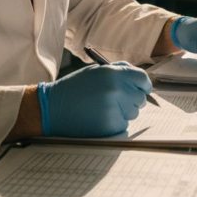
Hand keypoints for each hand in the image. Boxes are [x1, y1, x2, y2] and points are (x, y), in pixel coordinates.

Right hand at [37, 62, 151, 137]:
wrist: (52, 108)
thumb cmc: (74, 88)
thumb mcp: (96, 71)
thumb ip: (119, 71)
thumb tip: (140, 78)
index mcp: (114, 74)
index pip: (143, 79)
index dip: (144, 85)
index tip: (142, 89)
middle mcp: (117, 90)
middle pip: (141, 98)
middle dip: (132, 99)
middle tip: (115, 100)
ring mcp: (114, 109)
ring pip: (133, 113)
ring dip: (123, 111)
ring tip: (102, 108)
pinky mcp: (110, 125)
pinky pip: (123, 124)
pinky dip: (115, 123)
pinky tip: (99, 118)